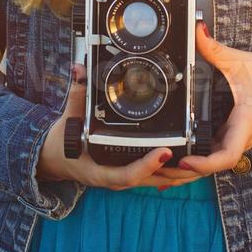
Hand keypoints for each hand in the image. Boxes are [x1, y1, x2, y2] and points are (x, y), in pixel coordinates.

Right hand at [37, 64, 203, 191]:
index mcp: (100, 170)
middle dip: (174, 170)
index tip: (166, 151)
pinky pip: (151, 177)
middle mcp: (114, 179)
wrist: (52, 160)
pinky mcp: (127, 175)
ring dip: (176, 173)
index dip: (148, 165)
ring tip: (199, 157)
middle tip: (197, 154)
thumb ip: (77, 93)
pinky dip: (167, 169)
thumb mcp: (68, 117)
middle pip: (150, 180)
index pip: (129, 174)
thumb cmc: (60, 142)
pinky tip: (185, 160)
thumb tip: (79, 69)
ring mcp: (122, 180)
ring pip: (154, 181)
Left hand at [173, 23, 251, 178]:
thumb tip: (196, 29)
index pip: (227, 155)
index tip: (185, 160)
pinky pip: (216, 156)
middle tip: (158, 171)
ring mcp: (239, 138)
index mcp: (245, 122)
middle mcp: (242, 136)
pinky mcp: (236, 136)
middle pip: (214, 167)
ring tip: (160, 173)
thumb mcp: (241, 60)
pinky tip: (179, 164)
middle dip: (187, 173)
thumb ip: (214, 48)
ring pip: (214, 165)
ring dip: (190, 172)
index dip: (205, 163)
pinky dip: (197, 163)